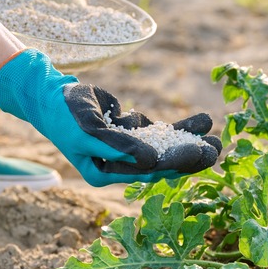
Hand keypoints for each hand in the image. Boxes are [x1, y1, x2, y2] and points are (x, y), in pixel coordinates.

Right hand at [0, 49, 221, 185]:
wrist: (50, 95)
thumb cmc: (65, 116)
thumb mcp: (88, 133)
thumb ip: (119, 147)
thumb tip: (152, 162)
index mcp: (106, 174)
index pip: (148, 171)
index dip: (177, 162)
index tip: (201, 152)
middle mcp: (120, 166)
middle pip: (162, 163)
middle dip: (190, 155)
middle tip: (218, 148)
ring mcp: (129, 148)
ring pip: (166, 147)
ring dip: (190, 140)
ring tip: (216, 136)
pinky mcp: (133, 132)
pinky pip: (162, 131)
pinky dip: (180, 126)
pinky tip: (203, 121)